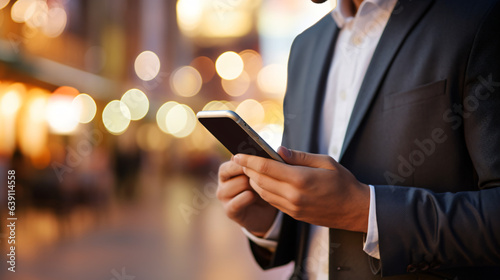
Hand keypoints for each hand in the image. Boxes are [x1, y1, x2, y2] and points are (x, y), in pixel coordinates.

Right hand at [217, 158, 277, 236]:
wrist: (265, 213)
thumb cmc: (263, 188)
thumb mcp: (266, 173)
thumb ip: (269, 161)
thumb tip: (281, 149)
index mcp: (229, 169)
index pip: (234, 159)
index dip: (249, 159)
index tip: (261, 161)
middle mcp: (223, 181)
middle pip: (233, 169)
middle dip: (249, 171)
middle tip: (261, 177)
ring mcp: (223, 196)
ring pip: (239, 183)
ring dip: (252, 186)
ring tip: (259, 189)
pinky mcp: (228, 210)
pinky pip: (236, 202)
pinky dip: (248, 198)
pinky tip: (254, 197)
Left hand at [233, 146, 369, 232]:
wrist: (355, 210)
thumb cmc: (343, 182)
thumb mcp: (325, 162)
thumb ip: (299, 156)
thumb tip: (278, 150)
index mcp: (301, 179)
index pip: (266, 167)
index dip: (249, 160)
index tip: (238, 153)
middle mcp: (293, 196)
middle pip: (260, 181)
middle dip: (248, 169)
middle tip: (242, 158)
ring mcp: (293, 208)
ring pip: (263, 193)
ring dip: (254, 181)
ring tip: (251, 169)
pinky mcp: (294, 215)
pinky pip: (272, 202)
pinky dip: (264, 191)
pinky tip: (263, 182)